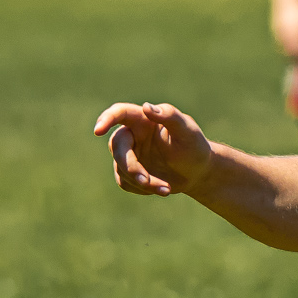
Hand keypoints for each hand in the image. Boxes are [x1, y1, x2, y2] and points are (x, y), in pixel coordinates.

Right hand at [93, 101, 217, 197]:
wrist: (198, 172)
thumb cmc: (194, 146)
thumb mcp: (187, 131)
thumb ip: (169, 116)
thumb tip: (147, 107)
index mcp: (143, 120)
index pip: (120, 113)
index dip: (106, 119)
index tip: (98, 131)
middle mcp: (132, 135)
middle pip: (117, 147)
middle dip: (131, 167)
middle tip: (147, 181)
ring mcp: (129, 154)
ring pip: (121, 169)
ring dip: (143, 182)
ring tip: (167, 189)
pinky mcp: (129, 172)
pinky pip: (125, 182)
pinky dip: (143, 189)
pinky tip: (162, 189)